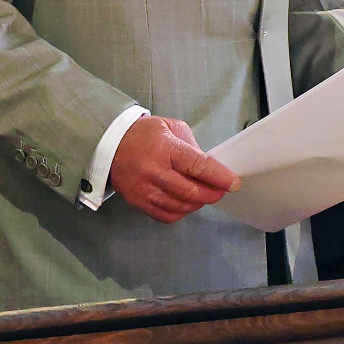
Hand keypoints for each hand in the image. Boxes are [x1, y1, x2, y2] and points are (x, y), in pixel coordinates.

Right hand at [109, 115, 235, 222]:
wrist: (109, 144)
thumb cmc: (143, 134)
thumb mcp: (171, 127)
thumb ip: (192, 146)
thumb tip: (209, 167)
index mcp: (165, 148)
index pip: (198, 166)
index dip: (219, 177)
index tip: (233, 183)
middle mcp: (153, 171)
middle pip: (191, 192)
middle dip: (212, 194)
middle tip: (221, 191)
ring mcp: (144, 189)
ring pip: (181, 206)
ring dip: (198, 203)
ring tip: (202, 195)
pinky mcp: (138, 201)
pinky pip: (166, 215)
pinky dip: (181, 211)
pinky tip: (185, 202)